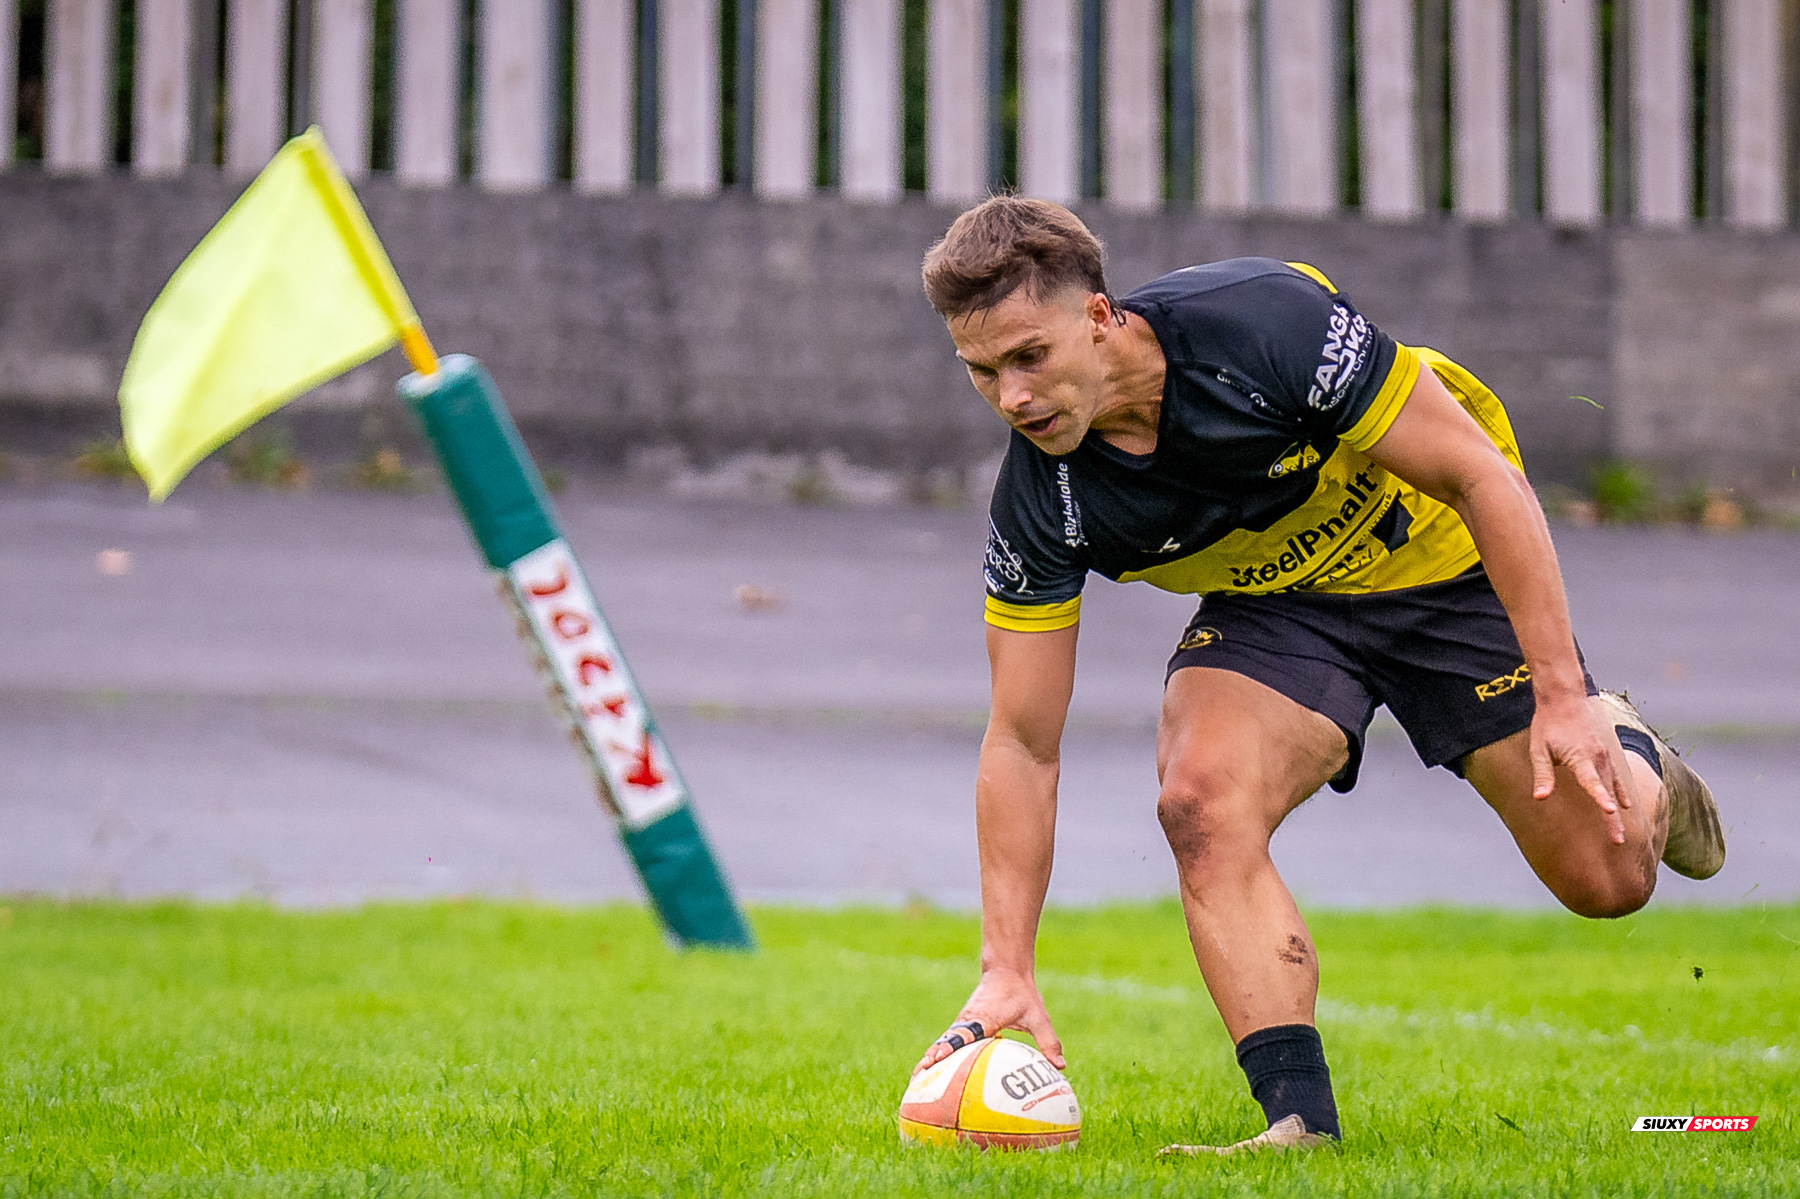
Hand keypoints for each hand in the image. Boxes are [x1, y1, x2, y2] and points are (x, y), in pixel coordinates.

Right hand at [912, 967, 1063, 1074]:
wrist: (1006, 970)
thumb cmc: (1021, 993)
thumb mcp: (1038, 1016)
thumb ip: (1048, 1041)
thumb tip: (1060, 1066)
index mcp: (982, 1018)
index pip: (962, 1035)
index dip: (948, 1048)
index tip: (935, 1060)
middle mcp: (967, 1021)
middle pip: (944, 1043)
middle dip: (929, 1061)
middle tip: (916, 1081)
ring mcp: (962, 1023)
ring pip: (942, 1043)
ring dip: (929, 1060)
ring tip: (917, 1083)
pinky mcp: (963, 1026)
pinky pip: (949, 1043)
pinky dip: (940, 1056)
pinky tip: (937, 1074)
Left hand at [1530, 693, 1627, 843]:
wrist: (1565, 698)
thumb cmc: (1548, 724)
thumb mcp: (1539, 749)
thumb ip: (1542, 774)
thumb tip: (1540, 798)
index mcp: (1580, 757)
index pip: (1592, 782)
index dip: (1601, 798)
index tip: (1611, 812)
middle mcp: (1597, 758)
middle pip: (1608, 793)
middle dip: (1613, 819)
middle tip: (1618, 841)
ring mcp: (1605, 756)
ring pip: (1615, 788)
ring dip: (1619, 811)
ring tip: (1620, 833)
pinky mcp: (1607, 753)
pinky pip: (1617, 777)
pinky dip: (1622, 793)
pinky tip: (1626, 806)